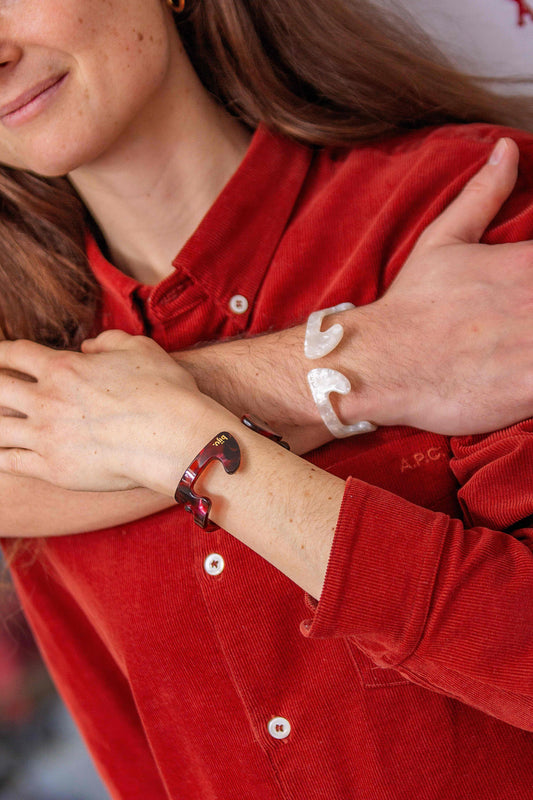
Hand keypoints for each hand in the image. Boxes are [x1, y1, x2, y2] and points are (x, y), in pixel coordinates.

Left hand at [0, 331, 212, 492]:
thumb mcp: (140, 349)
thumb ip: (109, 342)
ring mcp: (46, 436)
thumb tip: (88, 347)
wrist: (174, 436)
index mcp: (63, 367)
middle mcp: (47, 400)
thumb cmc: (164, 391)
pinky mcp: (53, 469)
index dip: (0, 353)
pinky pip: (8, 463)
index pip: (14, 353)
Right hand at [342, 137, 532, 434]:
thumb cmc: (411, 306)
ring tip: (519, 345)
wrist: (381, 363)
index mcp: (530, 261)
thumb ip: (483, 195)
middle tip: (520, 320)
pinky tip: (523, 377)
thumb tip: (505, 149)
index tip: (527, 294)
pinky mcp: (531, 385)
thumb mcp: (442, 241)